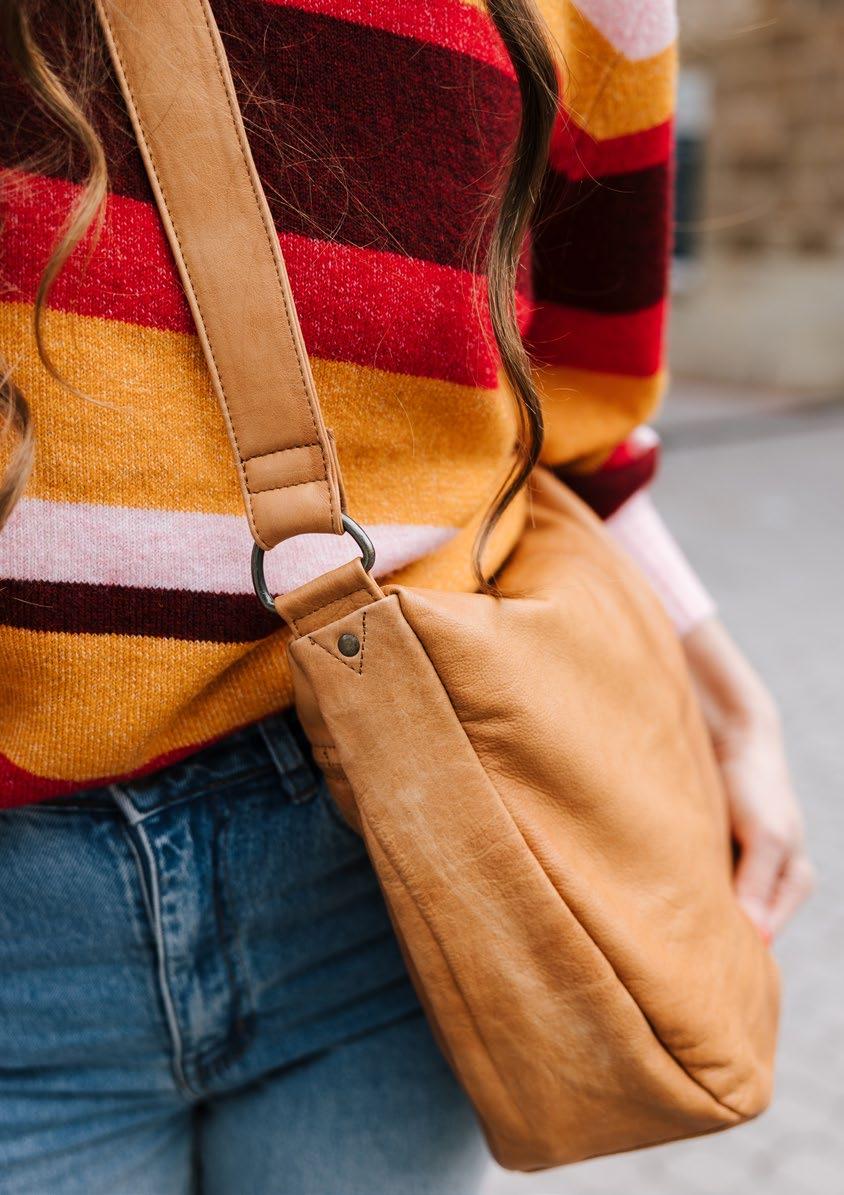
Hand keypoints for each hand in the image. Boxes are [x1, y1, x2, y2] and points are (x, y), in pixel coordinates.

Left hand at [682, 616, 814, 941]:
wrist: (733, 738)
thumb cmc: (755, 787)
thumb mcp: (765, 836)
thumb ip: (758, 884)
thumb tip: (756, 939)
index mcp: (793, 887)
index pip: (763, 940)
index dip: (732, 954)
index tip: (693, 968)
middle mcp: (768, 885)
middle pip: (740, 930)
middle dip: (710, 940)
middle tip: (669, 953)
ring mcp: (741, 870)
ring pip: (714, 908)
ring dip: (690, 914)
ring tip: (657, 926)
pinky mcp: (714, 855)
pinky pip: (696, 884)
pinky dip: (678, 889)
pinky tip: (653, 894)